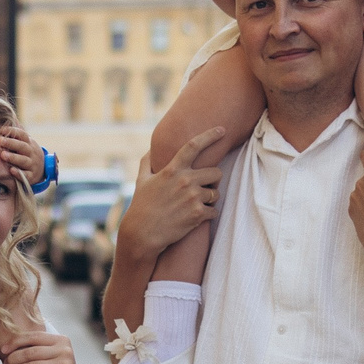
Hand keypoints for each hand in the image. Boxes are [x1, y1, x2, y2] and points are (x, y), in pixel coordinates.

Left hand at [0, 125, 45, 187]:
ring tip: (2, 155)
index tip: (2, 130)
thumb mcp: (25, 143)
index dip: (13, 131)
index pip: (22, 135)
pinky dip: (19, 173)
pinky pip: (26, 175)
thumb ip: (15, 135)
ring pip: (23, 160)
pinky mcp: (31, 176)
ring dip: (13, 157)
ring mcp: (32, 164)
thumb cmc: (27, 153)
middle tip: (0, 140)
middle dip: (11, 143)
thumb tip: (4, 121)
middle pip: (22, 147)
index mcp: (29, 143)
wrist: (42, 169)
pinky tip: (11, 170)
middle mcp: (32, 153)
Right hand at [117, 127, 224, 261]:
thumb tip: (150, 149)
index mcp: (172, 170)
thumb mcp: (141, 181)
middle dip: (213, 180)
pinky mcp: (198, 215)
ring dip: (210, 199)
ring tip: (196, 205)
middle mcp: (185, 181)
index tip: (222, 130)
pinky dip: (208, 215)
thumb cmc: (141, 206)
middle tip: (204, 187)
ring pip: (216, 194)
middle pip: (216, 172)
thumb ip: (146, 162)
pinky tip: (196, 218)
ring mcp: (193, 198)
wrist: (142, 233)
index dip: (210, 136)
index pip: (194, 146)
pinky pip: (214, 211)